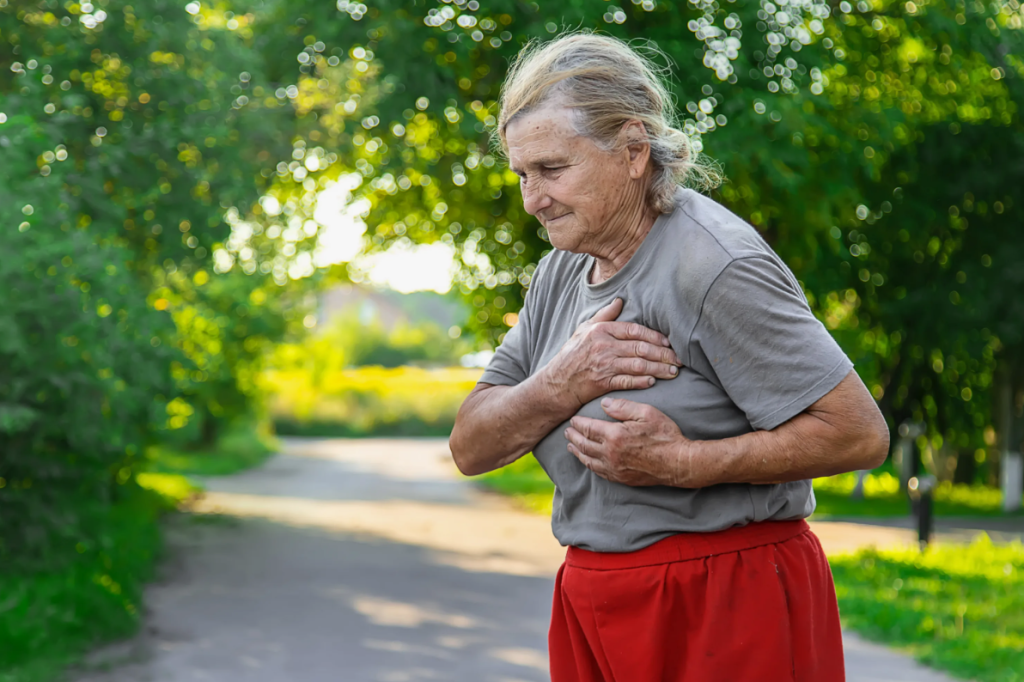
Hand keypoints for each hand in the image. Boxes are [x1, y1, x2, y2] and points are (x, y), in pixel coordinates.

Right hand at [543, 298, 681, 408]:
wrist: (556, 383)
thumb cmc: (571, 356)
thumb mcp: (583, 330)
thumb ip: (603, 316)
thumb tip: (619, 301)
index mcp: (601, 331)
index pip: (634, 330)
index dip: (654, 336)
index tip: (669, 342)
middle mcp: (603, 346)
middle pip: (640, 348)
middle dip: (664, 354)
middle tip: (679, 359)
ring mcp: (603, 365)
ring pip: (638, 365)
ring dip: (659, 369)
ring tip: (673, 372)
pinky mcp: (602, 383)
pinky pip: (627, 382)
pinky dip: (641, 382)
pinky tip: (653, 381)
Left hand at [565, 398, 701, 487]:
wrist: (678, 463)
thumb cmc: (665, 435)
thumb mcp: (646, 413)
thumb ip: (623, 407)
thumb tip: (603, 403)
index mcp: (615, 435)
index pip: (588, 428)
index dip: (578, 423)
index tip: (573, 419)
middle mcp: (610, 453)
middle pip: (584, 444)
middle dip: (573, 437)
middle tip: (567, 431)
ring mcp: (615, 468)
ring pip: (588, 460)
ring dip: (577, 451)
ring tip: (570, 446)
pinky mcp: (621, 478)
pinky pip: (598, 472)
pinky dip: (589, 464)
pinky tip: (587, 460)